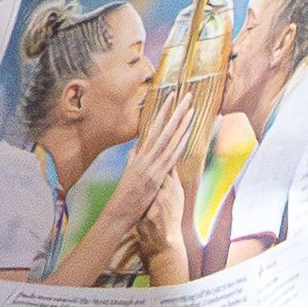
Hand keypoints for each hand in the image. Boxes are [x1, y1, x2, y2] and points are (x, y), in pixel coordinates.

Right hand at [108, 85, 201, 217]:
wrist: (117, 212)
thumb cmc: (124, 196)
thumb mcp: (128, 174)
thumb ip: (133, 160)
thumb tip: (136, 149)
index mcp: (139, 155)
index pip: (153, 129)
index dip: (162, 113)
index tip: (170, 97)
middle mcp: (144, 156)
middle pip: (162, 129)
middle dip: (173, 111)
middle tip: (184, 94)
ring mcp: (150, 165)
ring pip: (167, 139)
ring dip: (179, 122)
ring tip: (190, 107)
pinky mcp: (154, 175)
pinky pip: (169, 156)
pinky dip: (177, 143)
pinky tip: (186, 132)